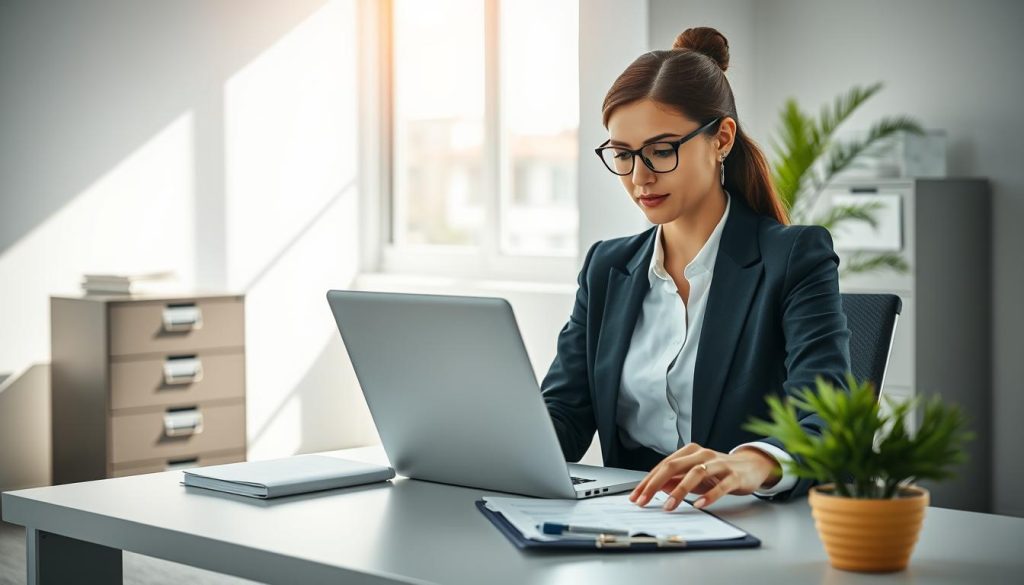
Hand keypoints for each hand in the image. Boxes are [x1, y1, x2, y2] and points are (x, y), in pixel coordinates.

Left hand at [628, 443, 780, 510]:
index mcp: (690, 452)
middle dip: (655, 484)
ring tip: (669, 506)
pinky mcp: (734, 475)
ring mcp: (719, 464)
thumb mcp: (694, 476)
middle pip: (674, 466)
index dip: (648, 481)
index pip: (663, 465)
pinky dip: (709, 495)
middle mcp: (702, 454)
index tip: (636, 496)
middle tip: (644, 500)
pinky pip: (720, 485)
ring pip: (695, 473)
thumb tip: (655, 487)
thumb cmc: (720, 471)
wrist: (751, 467)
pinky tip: (699, 504)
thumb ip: (676, 480)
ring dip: (679, 491)